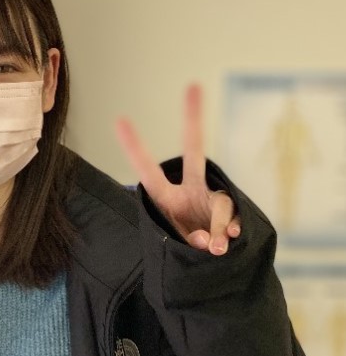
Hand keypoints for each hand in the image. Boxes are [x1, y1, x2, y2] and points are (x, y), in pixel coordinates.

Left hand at [115, 85, 240, 254]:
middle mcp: (190, 190)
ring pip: (220, 205)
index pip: (147, 169)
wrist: (207, 269)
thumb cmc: (182, 251)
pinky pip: (235, 220)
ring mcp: (213, 200)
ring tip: (211, 250)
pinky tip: (228, 243)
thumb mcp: (176, 248)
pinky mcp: (234, 215)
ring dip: (216, 231)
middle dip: (193, 120)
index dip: (134, 147)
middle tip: (193, 85)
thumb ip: (192, 242)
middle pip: (194, 152)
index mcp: (165, 197)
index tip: (119, 119)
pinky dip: (231, 235)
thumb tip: (214, 242)